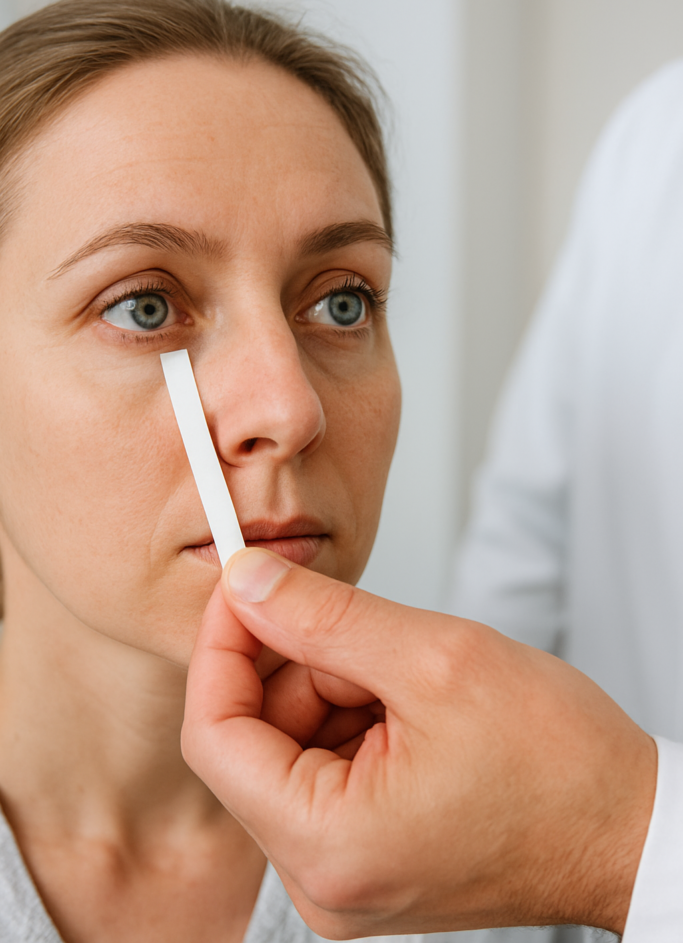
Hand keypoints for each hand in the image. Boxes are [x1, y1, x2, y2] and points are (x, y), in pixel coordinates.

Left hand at [182, 548, 655, 937]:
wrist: (628, 822)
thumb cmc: (560, 762)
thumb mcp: (433, 658)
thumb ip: (323, 615)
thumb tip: (248, 581)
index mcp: (329, 846)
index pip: (215, 736)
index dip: (223, 646)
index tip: (246, 587)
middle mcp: (322, 879)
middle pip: (254, 739)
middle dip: (298, 664)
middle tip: (359, 625)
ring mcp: (343, 872)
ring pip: (292, 746)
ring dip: (333, 687)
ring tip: (409, 675)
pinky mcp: (365, 856)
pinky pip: (324, 768)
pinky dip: (353, 716)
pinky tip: (411, 703)